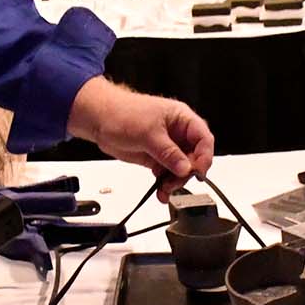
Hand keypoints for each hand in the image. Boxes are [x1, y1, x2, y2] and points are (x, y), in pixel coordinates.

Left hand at [68, 78, 214, 197]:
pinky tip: (161, 191)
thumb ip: (169, 153)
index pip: (203, 138)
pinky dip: (166, 184)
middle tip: (175, 182)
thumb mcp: (148, 133)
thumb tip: (186, 168)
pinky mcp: (156, 158)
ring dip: (176, 181)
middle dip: (187, 172)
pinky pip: (167, 174)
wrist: (100, 119)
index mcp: (182, 118)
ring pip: (181, 169)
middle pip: (195, 157)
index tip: (198, 171)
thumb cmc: (123, 113)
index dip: (204, 156)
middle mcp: (178, 133)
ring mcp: (167, 147)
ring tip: (165, 189)